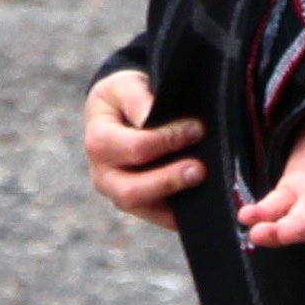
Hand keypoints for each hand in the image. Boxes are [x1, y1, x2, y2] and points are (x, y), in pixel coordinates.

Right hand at [84, 70, 206, 224]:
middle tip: (200, 169)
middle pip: (132, 191)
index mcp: (99, 144)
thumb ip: (136, 98)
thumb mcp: (124, 86)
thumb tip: (151, 115)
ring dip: (176, 200)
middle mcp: (104, 176)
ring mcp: (121, 196)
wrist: (120, 115)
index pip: (135, 149)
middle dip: (168, 181)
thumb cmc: (124, 98)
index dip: (167, 140)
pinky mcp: (142, 207)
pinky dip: (183, 214)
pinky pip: (161, 218)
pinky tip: (206, 203)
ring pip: (146, 210)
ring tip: (204, 186)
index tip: (197, 129)